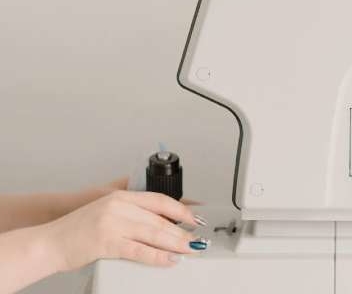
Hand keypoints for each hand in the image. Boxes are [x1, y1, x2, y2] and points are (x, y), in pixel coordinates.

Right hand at [40, 190, 202, 271]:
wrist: (49, 242)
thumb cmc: (78, 231)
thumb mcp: (107, 212)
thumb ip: (131, 213)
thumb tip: (161, 223)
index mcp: (120, 197)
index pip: (159, 200)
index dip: (181, 210)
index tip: (195, 219)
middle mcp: (118, 207)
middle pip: (160, 219)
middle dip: (182, 232)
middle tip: (197, 241)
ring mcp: (112, 224)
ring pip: (154, 234)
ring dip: (176, 244)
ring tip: (190, 250)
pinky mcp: (107, 242)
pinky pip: (139, 250)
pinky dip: (157, 256)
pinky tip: (169, 260)